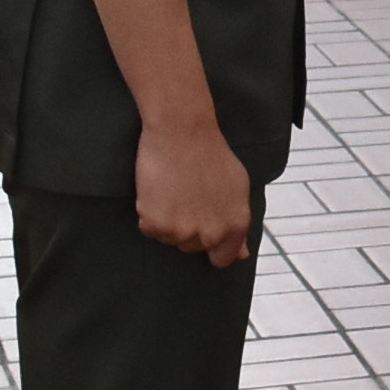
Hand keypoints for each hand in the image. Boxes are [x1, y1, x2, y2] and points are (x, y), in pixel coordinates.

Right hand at [134, 112, 253, 267]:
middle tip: (187, 197)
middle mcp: (210, 234)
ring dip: (168, 221)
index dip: (214, 247)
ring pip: (169, 239)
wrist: (182, 131)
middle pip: (192, 247)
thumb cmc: (210, 154)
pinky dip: (149, 213)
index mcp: (234, 225)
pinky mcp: (155, 223)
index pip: (223, 258)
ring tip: (173, 191)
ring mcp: (181, 231)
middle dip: (189, 228)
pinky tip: (158, 191)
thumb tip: (240, 253)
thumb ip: (238, 223)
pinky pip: (148, 229)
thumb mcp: (238, 186)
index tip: (204, 232)